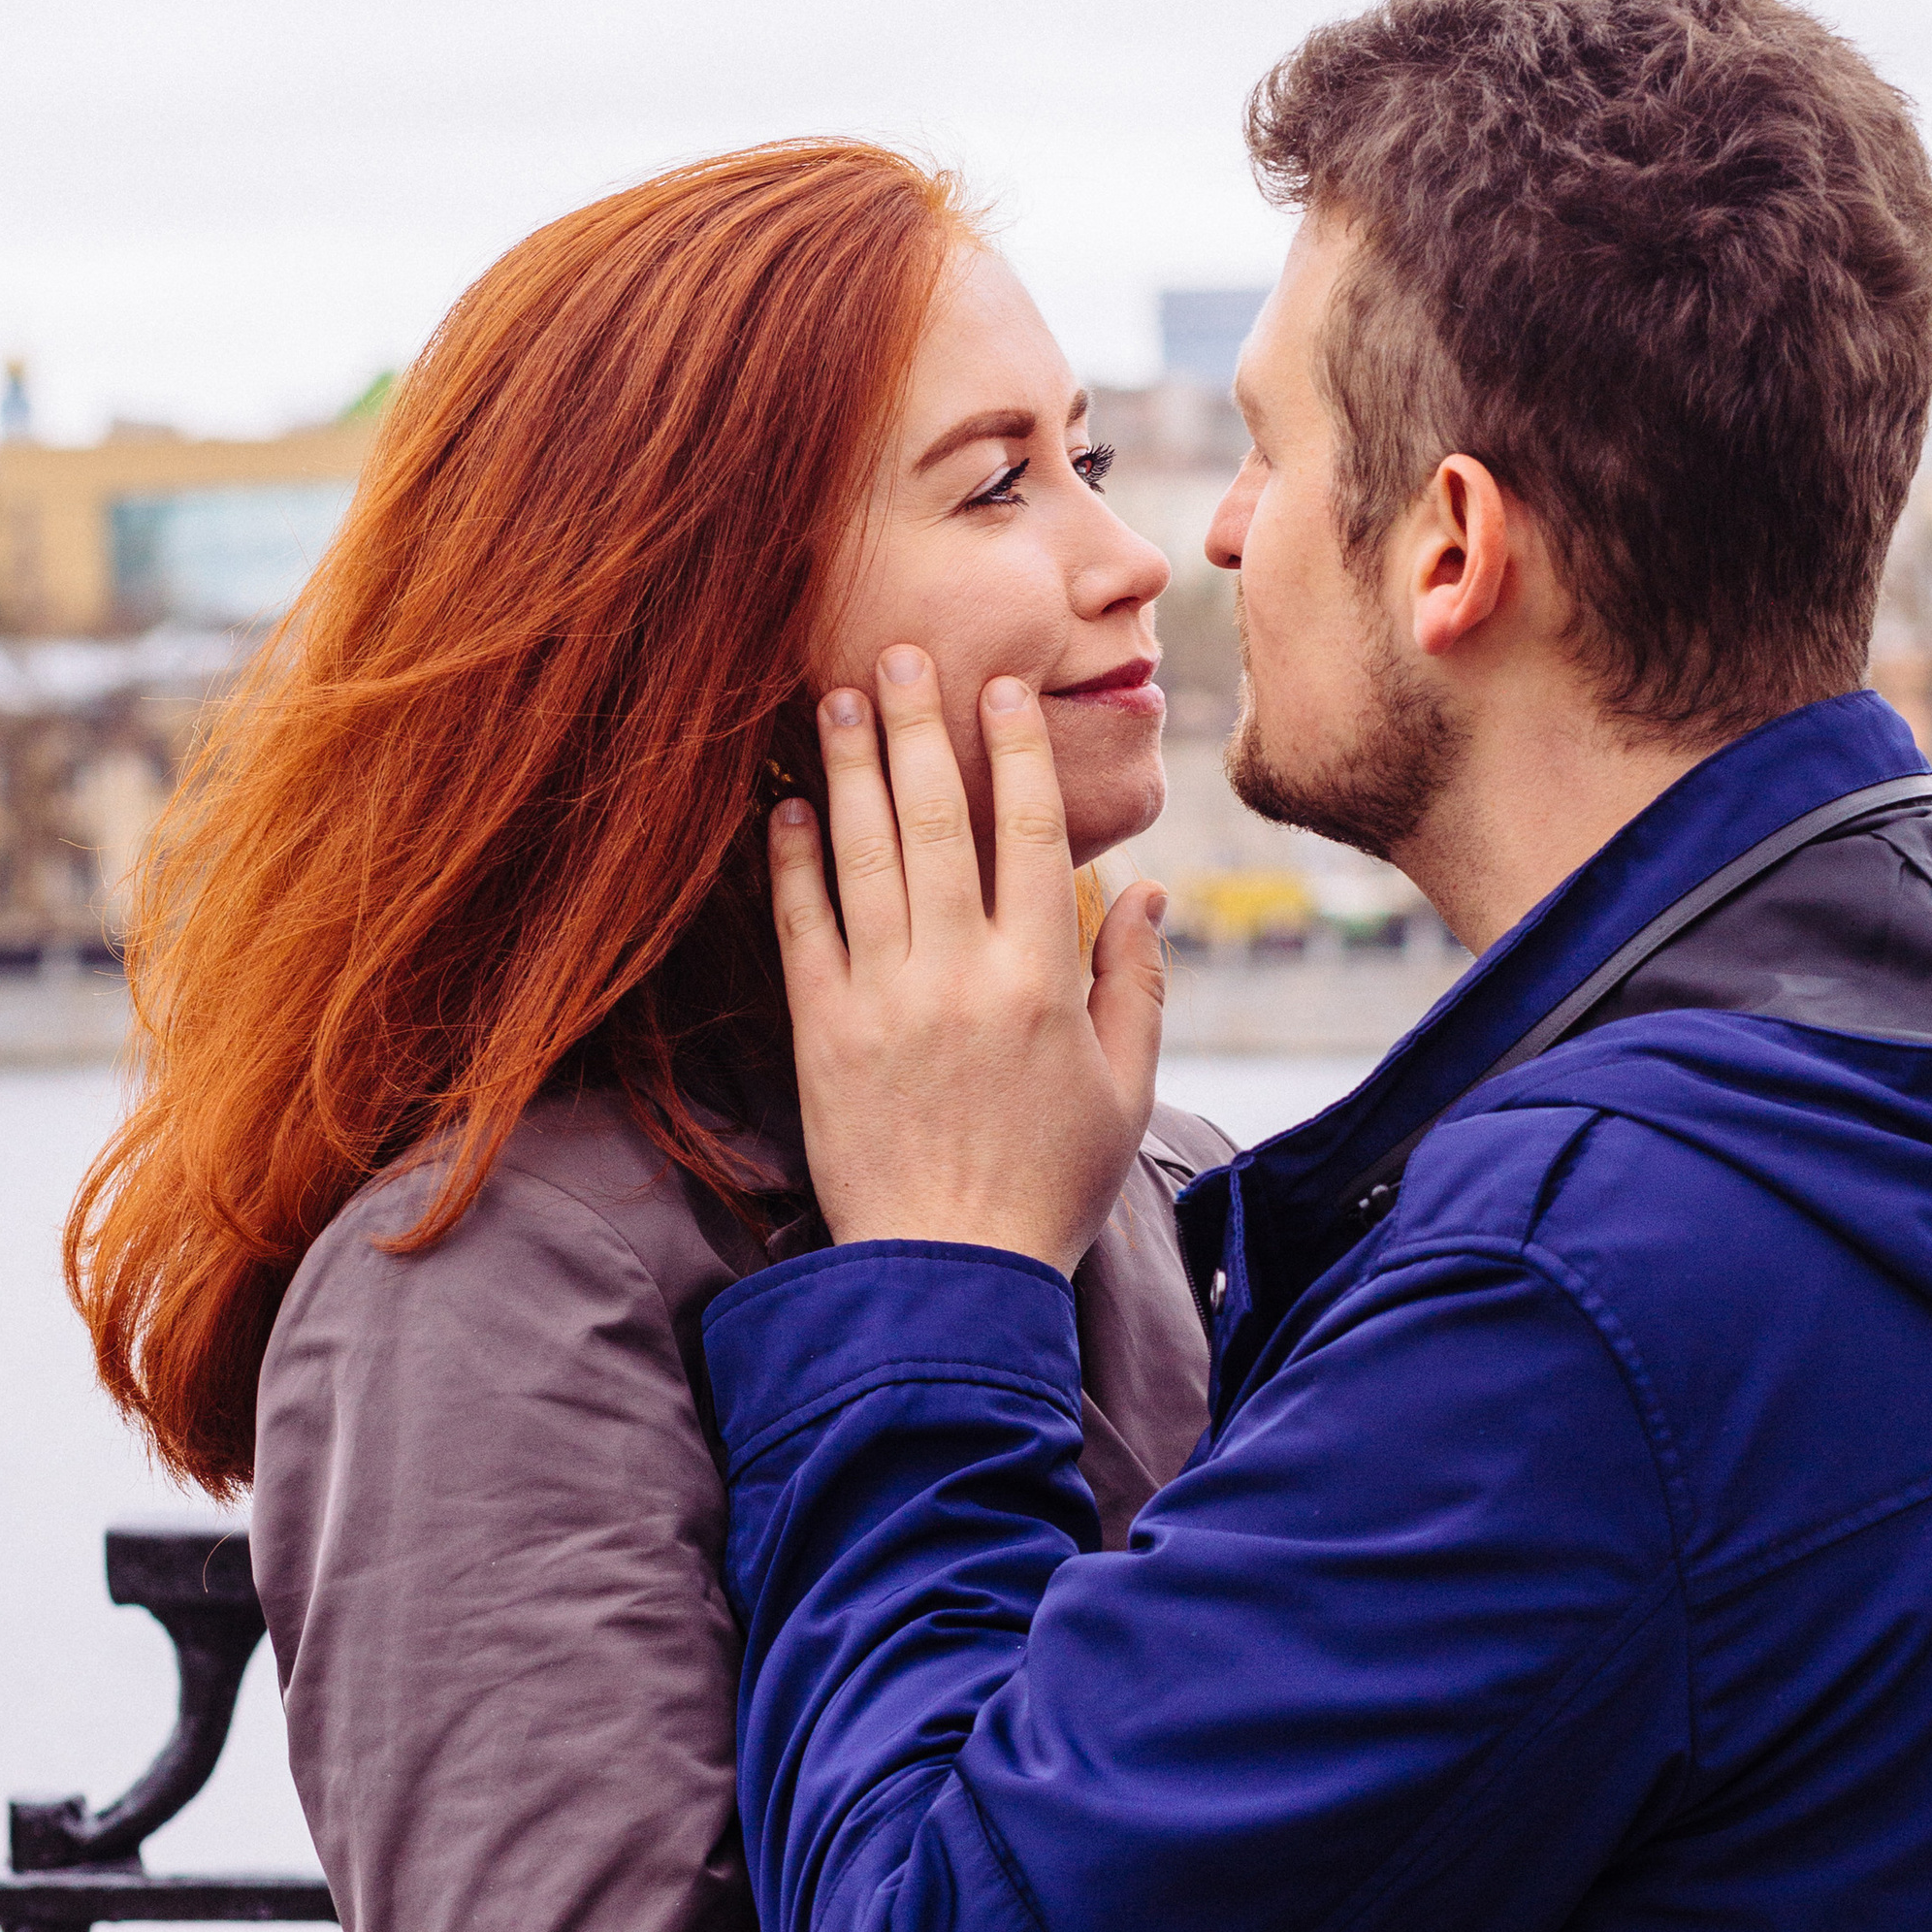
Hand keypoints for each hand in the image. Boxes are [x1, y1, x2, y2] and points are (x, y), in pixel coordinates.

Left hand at [769, 648, 1168, 1272]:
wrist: (950, 1278)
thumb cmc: (1048, 1187)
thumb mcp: (1124, 1090)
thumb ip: (1135, 983)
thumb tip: (1144, 888)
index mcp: (1042, 980)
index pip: (1030, 833)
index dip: (1016, 751)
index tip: (1001, 690)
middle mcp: (960, 974)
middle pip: (936, 820)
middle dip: (917, 727)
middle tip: (897, 653)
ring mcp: (884, 1000)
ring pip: (865, 857)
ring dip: (850, 768)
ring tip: (835, 697)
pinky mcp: (822, 1034)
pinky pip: (802, 927)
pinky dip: (794, 862)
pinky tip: (788, 806)